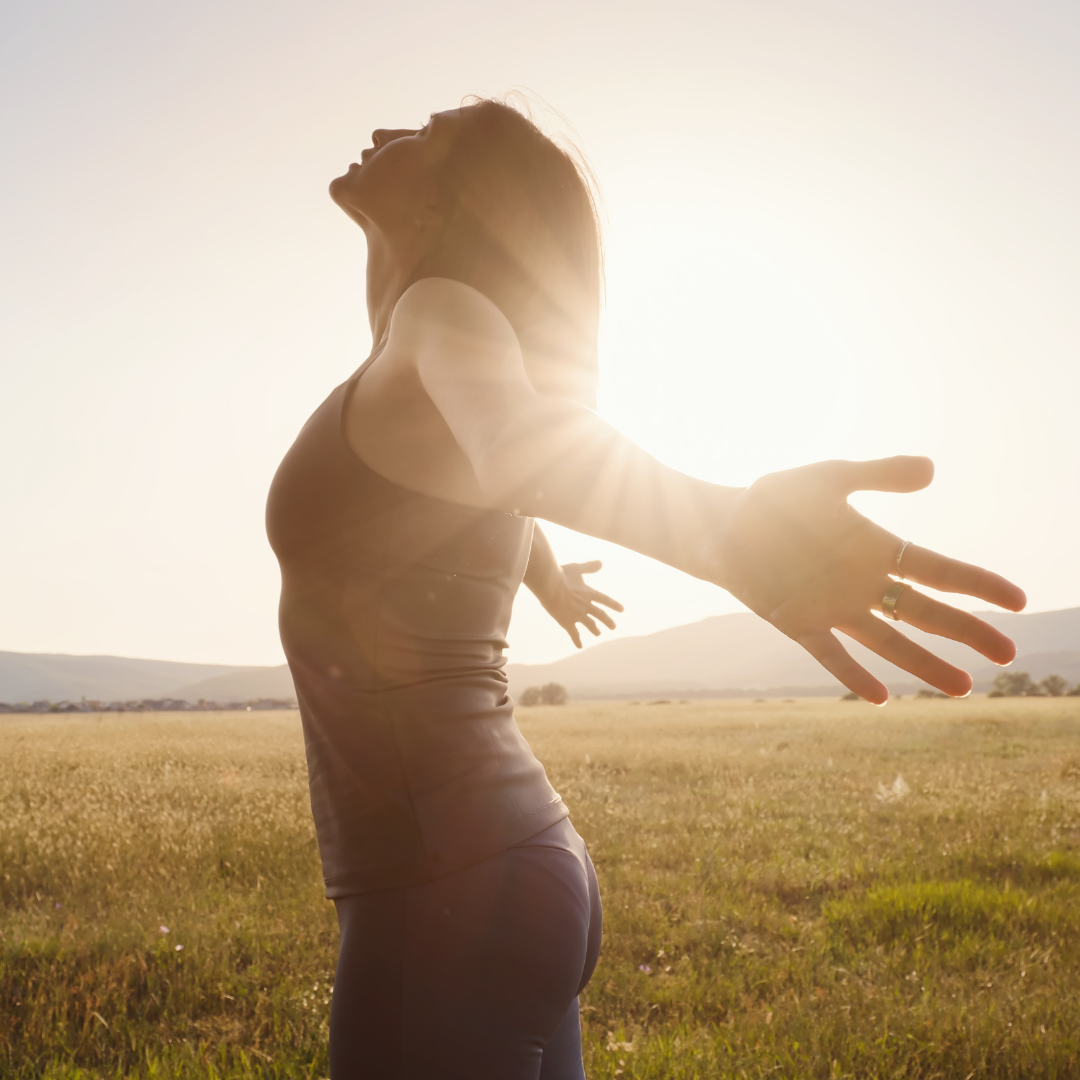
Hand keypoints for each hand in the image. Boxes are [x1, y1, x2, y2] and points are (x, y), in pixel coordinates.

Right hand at [537, 560, 623, 648]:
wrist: (550, 585)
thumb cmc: (562, 575)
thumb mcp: (577, 568)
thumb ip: (589, 567)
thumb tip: (601, 563)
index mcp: (589, 593)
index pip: (605, 600)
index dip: (614, 605)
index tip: (622, 610)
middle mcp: (586, 606)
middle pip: (600, 615)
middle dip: (608, 621)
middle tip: (613, 627)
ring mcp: (578, 615)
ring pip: (590, 625)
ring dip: (595, 629)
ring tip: (598, 633)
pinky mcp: (567, 622)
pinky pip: (574, 634)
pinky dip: (577, 640)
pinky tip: (580, 646)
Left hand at [713, 456, 1025, 703]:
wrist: (722, 525)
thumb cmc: (775, 499)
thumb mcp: (828, 478)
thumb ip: (878, 474)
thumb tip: (932, 469)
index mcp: (876, 549)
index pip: (938, 571)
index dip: (978, 585)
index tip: (1017, 601)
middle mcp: (863, 584)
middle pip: (925, 612)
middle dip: (967, 632)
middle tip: (1008, 654)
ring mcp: (834, 608)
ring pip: (889, 642)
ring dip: (925, 664)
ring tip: (963, 687)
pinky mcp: (800, 624)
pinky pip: (832, 655)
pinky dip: (854, 675)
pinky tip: (881, 697)